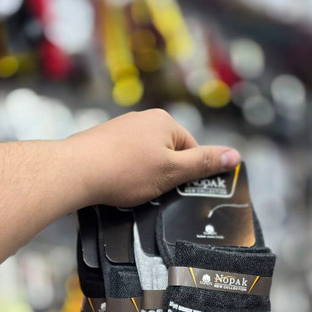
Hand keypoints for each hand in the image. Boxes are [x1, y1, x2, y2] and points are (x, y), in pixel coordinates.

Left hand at [65, 108, 239, 207]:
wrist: (75, 171)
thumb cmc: (124, 171)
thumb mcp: (172, 172)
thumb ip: (204, 164)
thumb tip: (235, 155)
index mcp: (165, 121)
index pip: (191, 149)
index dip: (186, 174)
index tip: (173, 189)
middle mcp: (144, 119)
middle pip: (168, 154)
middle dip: (163, 175)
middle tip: (152, 191)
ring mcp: (122, 129)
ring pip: (145, 159)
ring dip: (143, 176)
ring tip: (130, 189)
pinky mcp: (104, 142)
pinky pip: (125, 161)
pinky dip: (124, 174)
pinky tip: (116, 184)